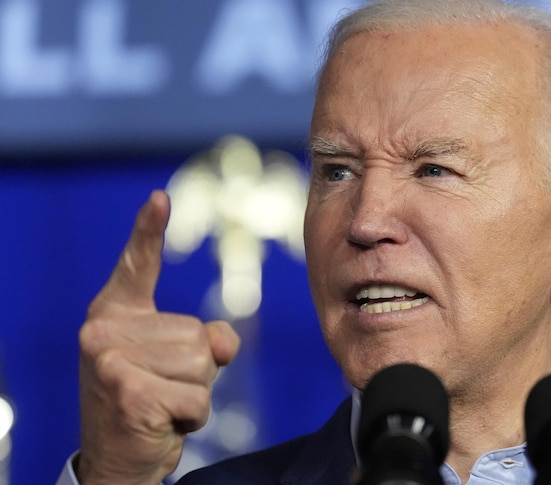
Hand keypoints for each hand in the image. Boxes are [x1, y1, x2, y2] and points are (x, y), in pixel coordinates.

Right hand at [76, 191, 240, 484]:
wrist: (116, 462)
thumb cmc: (148, 404)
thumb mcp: (174, 364)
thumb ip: (202, 340)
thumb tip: (221, 341)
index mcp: (113, 314)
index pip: (136, 266)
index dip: (149, 231)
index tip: (161, 198)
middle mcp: (103, 331)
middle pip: (199, 334)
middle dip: (196, 373)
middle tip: (160, 392)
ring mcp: (111, 361)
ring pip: (203, 365)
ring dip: (194, 395)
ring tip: (161, 406)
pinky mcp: (128, 392)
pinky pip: (198, 399)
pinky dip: (191, 418)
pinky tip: (161, 424)